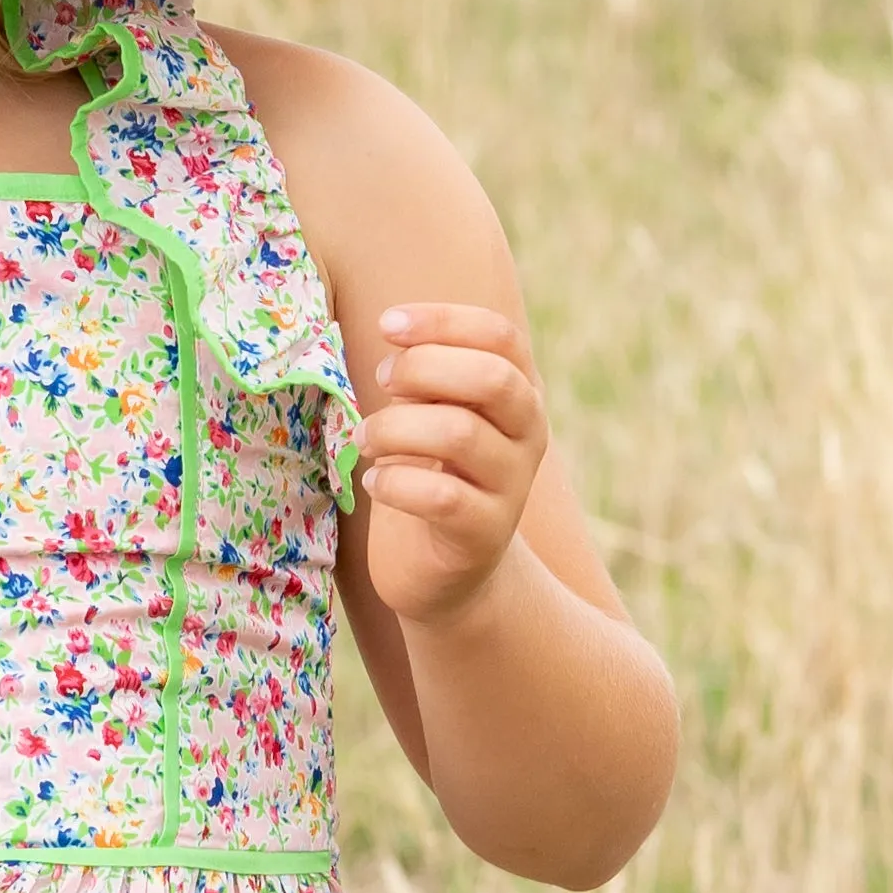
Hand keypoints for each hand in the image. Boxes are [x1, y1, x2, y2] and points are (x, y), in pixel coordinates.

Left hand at [354, 303, 548, 633]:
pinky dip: (395, 482)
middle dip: (423, 368)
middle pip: (492, 378)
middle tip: (381, 382)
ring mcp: (512, 486)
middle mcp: (529, 434)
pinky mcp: (485, 533)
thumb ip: (426, 376)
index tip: (388, 324)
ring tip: (363, 438)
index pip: (500, 336)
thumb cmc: (431, 474)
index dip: (444, 321)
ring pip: (460, 434)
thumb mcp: (432, 413)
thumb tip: (395, 335)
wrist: (446, 571)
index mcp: (519, 392)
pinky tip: (373, 482)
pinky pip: (441, 497)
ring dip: (395, 427)